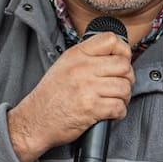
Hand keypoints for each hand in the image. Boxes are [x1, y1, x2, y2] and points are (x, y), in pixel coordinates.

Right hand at [8, 33, 133, 161]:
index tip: (123, 61)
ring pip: (124, 87)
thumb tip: (114, 56)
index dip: (123, 51)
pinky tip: (111, 113)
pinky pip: (119, 107)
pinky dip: (119, 113)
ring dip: (124, 97)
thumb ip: (87, 57)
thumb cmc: (50, 96)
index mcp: (77, 55)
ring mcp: (87, 88)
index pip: (111, 40)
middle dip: (127, 78)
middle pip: (123, 65)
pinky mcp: (91, 108)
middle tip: (121, 86)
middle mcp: (83, 68)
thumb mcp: (64, 65)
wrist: (35, 120)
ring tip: (115, 100)